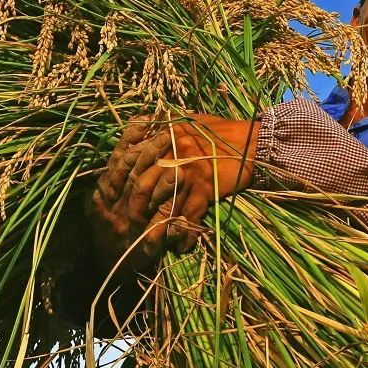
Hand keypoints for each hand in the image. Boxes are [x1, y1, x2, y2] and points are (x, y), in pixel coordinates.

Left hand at [87, 115, 258, 275]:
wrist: (253, 142)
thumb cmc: (222, 130)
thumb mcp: (191, 120)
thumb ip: (167, 125)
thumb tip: (145, 124)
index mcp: (165, 136)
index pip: (134, 159)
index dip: (121, 180)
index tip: (114, 197)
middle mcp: (172, 154)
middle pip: (144, 185)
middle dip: (135, 209)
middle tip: (128, 226)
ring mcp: (187, 173)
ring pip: (164, 205)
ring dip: (157, 228)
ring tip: (148, 245)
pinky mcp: (204, 188)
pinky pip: (190, 215)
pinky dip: (186, 234)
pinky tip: (182, 247)